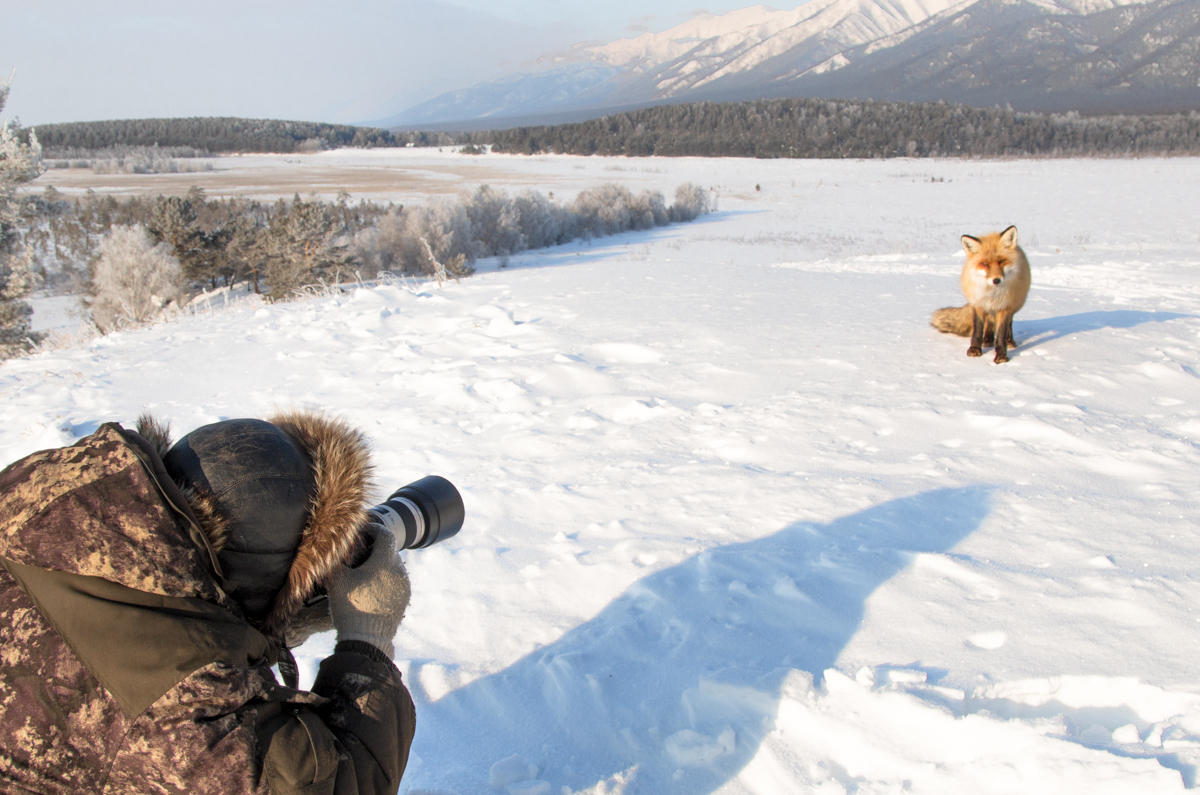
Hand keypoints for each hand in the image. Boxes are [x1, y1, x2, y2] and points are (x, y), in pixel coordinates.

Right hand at [327, 522, 409, 659]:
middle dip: (375, 548)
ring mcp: (404, 587)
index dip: (373, 529)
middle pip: (389, 550)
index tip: (362, 531)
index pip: (385, 534)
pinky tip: (370, 588)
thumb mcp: (337, 581)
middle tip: (358, 552)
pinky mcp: (404, 600)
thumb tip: (332, 546)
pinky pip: (396, 581)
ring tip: (363, 572)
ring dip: (380, 564)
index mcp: (385, 562)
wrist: (367, 641)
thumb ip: (337, 559)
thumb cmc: (350, 608)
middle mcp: (399, 572)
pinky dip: (385, 578)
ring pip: (394, 566)